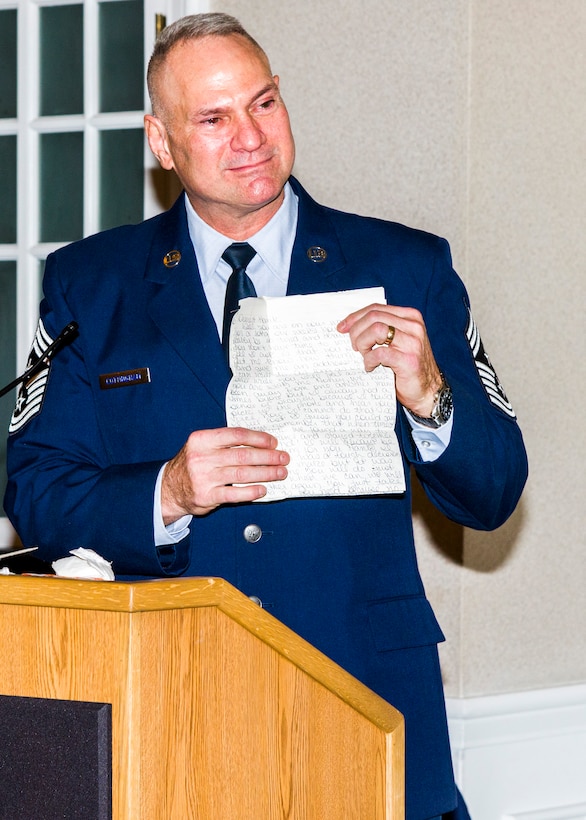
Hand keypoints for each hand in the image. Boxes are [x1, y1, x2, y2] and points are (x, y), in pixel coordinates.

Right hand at [161, 427, 289, 523]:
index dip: (258, 438)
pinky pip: (234, 494)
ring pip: (242, 474)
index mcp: (202, 440)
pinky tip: (263, 489)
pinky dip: (251, 492)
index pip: (236, 435)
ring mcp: (204, 477)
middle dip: (268, 457)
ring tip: (279, 473)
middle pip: (243, 455)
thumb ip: (225, 443)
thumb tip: (260, 443)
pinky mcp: (207, 496)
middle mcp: (202, 457)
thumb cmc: (192, 465)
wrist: (169, 488)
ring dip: (265, 473)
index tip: (273, 442)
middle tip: (283, 458)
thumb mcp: (202, 446)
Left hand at [337, 303, 442, 415]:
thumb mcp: (397, 342)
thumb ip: (382, 330)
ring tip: (364, 355)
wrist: (427, 391)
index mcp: (410, 317)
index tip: (342, 328)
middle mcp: (413, 326)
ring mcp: (413, 342)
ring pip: (376, 330)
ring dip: (363, 343)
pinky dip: (369, 360)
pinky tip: (371, 367)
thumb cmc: (407, 367)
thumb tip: (350, 326)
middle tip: (354, 347)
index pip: (376, 308)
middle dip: (356, 331)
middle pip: (374, 317)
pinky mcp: (408, 360)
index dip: (355, 317)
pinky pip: (380, 353)